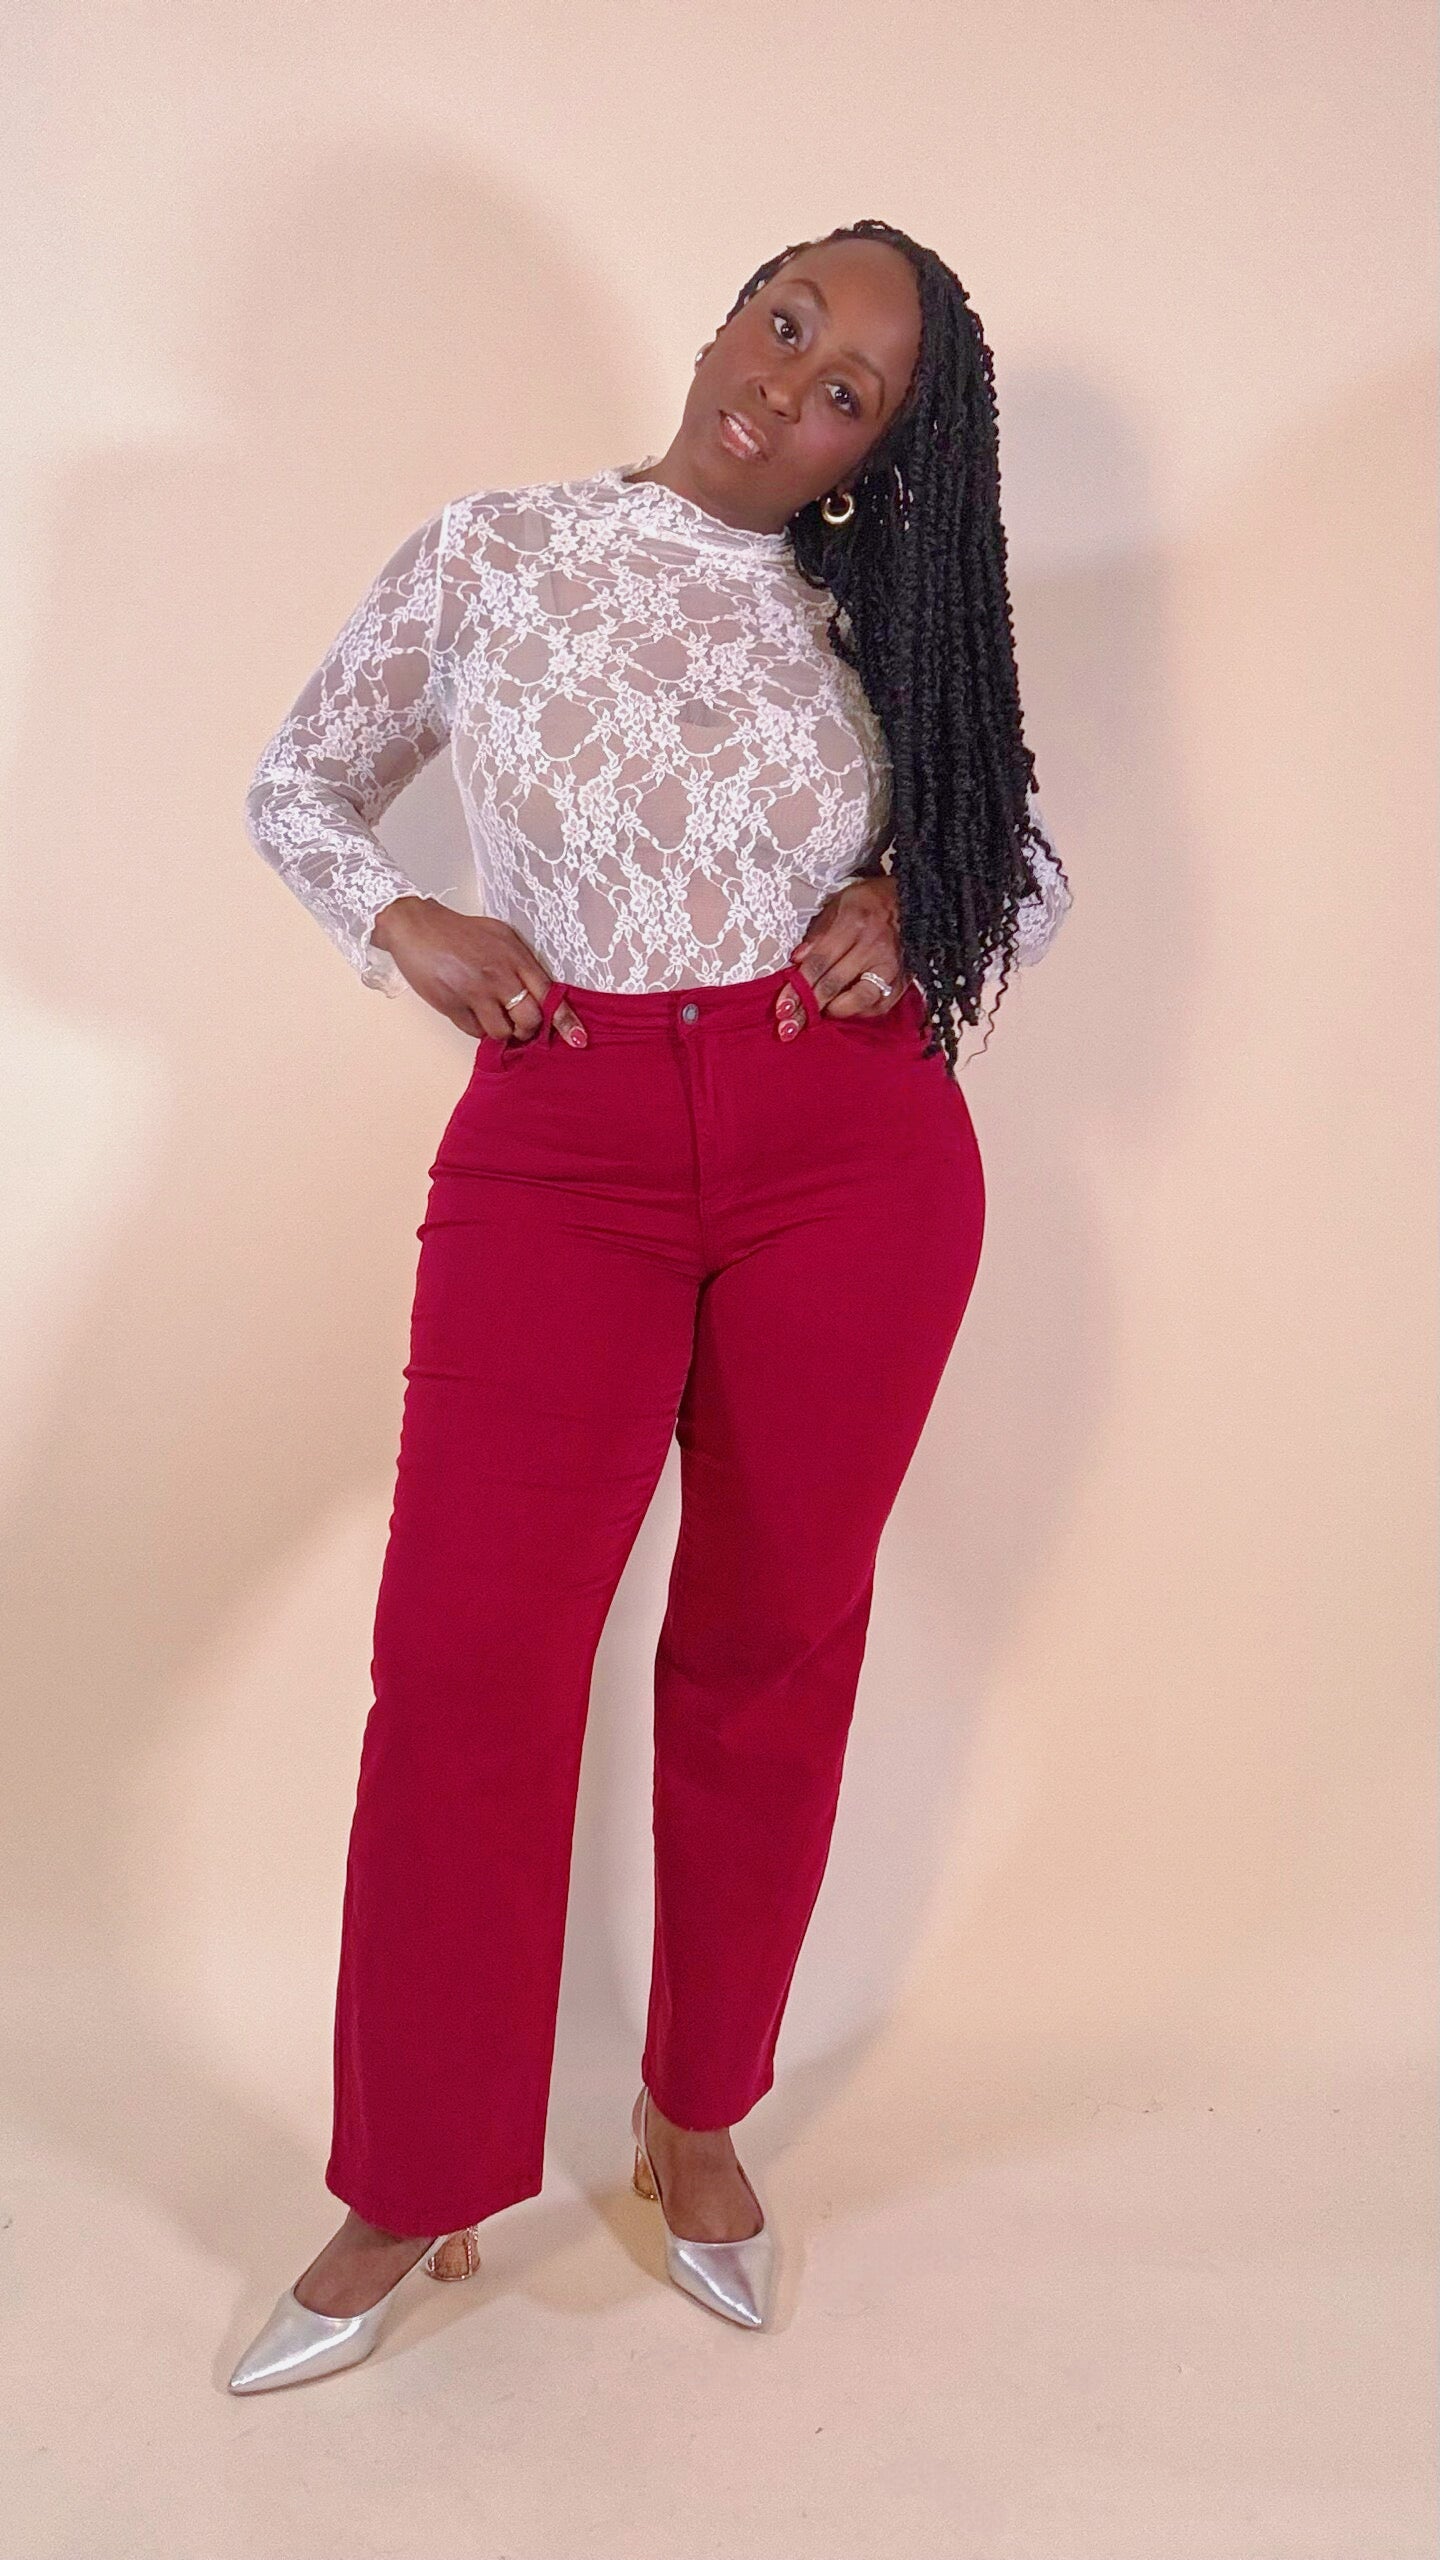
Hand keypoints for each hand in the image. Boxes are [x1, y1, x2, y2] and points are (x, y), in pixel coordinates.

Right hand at [370, 899, 588, 1044]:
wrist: (416, 926)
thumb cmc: (459, 931)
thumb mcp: (500, 936)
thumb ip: (521, 963)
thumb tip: (540, 993)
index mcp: (515, 957)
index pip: (549, 994)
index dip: (565, 1021)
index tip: (577, 1039)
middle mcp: (499, 975)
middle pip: (530, 1020)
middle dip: (527, 1030)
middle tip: (519, 1027)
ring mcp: (475, 992)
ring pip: (502, 1032)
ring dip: (500, 1031)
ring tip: (491, 1016)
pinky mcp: (453, 1005)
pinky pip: (475, 1032)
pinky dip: (477, 1028)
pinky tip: (469, 1010)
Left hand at [775, 874, 904, 1038]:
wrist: (914, 902)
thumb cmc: (871, 901)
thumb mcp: (839, 903)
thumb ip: (818, 932)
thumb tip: (796, 960)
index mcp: (852, 924)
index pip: (818, 963)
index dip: (798, 988)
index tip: (782, 1008)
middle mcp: (872, 948)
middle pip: (833, 984)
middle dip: (808, 1008)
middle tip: (789, 1026)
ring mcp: (890, 966)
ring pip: (859, 1000)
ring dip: (834, 1012)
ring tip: (818, 1017)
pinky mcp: (903, 980)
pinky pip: (880, 1006)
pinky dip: (860, 1013)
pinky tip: (845, 1011)